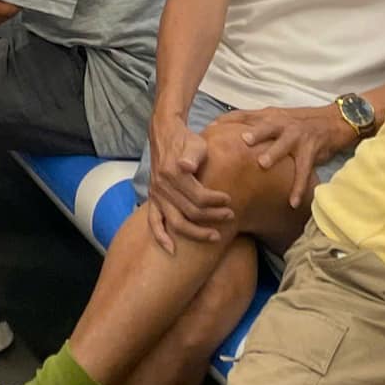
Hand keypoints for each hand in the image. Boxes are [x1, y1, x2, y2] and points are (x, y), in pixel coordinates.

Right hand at [145, 107, 233, 254]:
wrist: (165, 134)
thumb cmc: (186, 140)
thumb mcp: (195, 143)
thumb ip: (192, 154)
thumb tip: (186, 166)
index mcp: (172, 172)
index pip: (199, 197)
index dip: (216, 201)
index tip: (229, 200)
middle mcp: (162, 186)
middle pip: (191, 212)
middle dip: (213, 217)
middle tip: (230, 216)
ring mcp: (157, 194)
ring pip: (176, 222)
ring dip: (197, 233)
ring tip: (216, 236)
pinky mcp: (153, 198)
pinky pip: (153, 221)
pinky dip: (160, 236)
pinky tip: (171, 250)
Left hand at [226, 102, 355, 211]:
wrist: (331, 122)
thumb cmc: (296, 123)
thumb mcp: (274, 118)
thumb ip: (253, 125)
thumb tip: (224, 134)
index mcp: (268, 115)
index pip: (243, 115)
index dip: (227, 121)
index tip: (210, 130)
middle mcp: (281, 123)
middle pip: (265, 126)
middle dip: (253, 132)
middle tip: (241, 140)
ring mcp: (297, 136)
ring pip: (284, 143)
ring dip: (273, 153)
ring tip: (263, 163)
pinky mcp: (311, 151)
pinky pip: (304, 170)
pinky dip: (298, 186)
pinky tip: (292, 201)